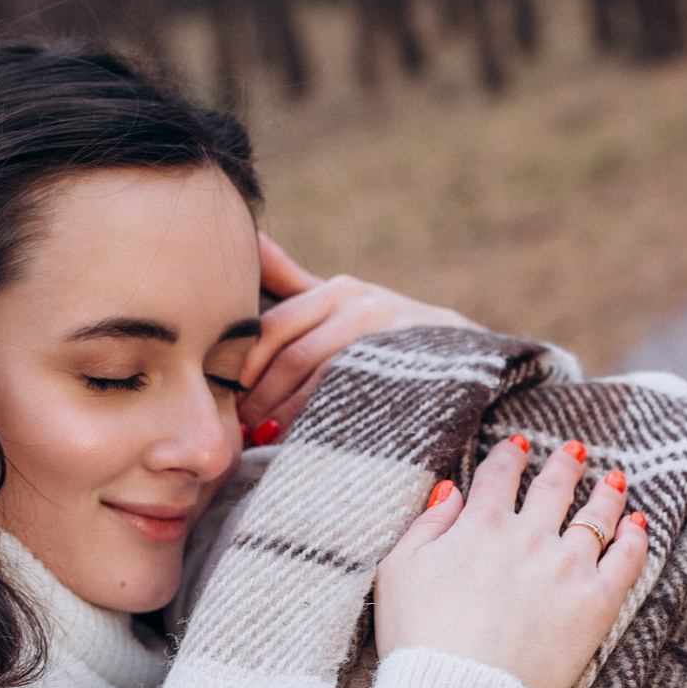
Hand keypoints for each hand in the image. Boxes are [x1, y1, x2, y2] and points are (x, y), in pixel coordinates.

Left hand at [236, 234, 476, 437]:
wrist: (471, 360)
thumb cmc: (391, 336)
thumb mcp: (346, 301)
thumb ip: (294, 281)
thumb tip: (249, 242)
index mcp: (339, 292)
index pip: (271, 329)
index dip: (239, 366)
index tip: (216, 396)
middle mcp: (362, 309)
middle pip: (288, 357)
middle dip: (254, 397)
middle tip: (231, 428)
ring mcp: (386, 343)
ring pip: (316, 383)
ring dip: (280, 416)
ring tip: (256, 440)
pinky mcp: (403, 378)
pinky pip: (348, 406)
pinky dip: (316, 428)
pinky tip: (297, 445)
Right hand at [374, 434, 647, 687]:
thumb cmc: (419, 641)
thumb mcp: (398, 572)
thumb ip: (426, 525)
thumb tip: (450, 492)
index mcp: (479, 525)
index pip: (498, 477)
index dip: (508, 457)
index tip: (518, 447)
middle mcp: (528, 537)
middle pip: (552, 488)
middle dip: (565, 465)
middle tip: (576, 452)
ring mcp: (566, 567)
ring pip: (595, 517)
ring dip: (606, 494)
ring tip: (615, 481)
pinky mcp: (596, 603)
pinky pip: (626, 560)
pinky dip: (635, 538)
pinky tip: (638, 526)